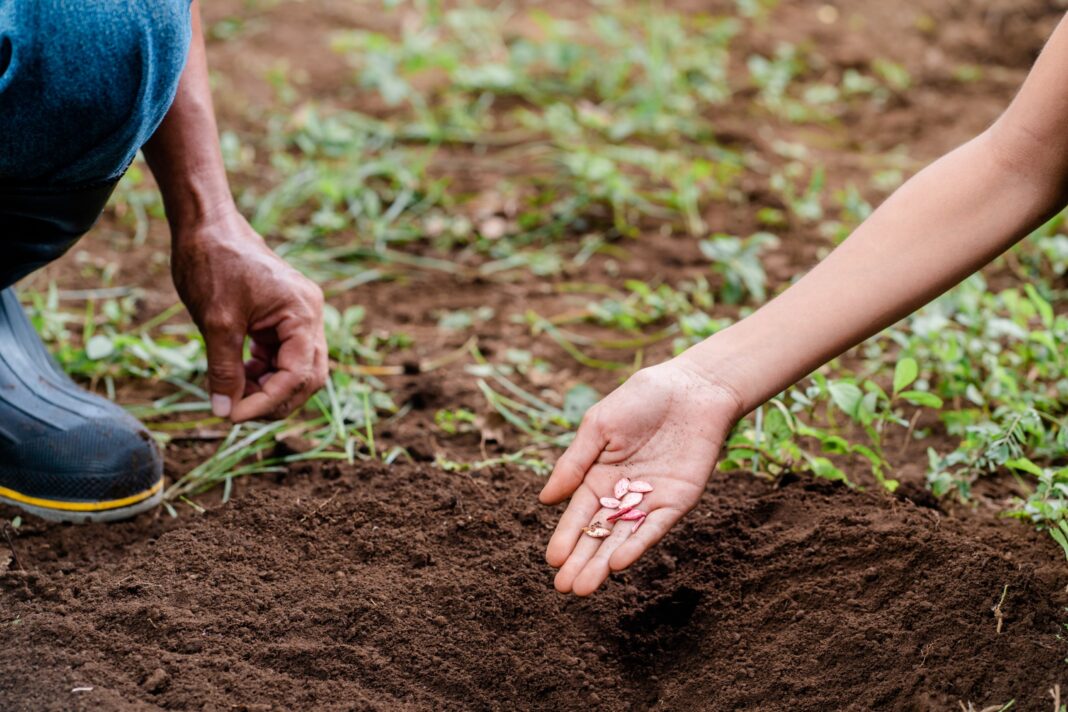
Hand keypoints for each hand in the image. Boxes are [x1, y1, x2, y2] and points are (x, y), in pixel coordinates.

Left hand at [171, 206, 327, 422]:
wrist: (206, 225)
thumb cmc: (213, 263)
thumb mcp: (216, 322)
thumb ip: (224, 369)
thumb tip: (224, 411)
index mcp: (303, 313)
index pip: (298, 374)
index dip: (268, 401)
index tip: (233, 416)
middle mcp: (310, 315)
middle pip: (308, 377)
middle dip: (275, 400)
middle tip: (236, 413)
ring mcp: (299, 317)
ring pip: (296, 370)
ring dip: (267, 388)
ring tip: (232, 393)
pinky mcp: (283, 318)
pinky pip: (282, 356)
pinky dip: (262, 372)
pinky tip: (237, 375)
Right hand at [539, 359, 743, 594]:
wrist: (691, 387)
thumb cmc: (641, 399)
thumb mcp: (598, 426)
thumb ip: (574, 462)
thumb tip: (544, 500)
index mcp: (599, 476)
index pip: (579, 514)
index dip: (566, 537)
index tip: (552, 560)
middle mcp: (624, 495)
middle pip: (599, 533)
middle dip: (582, 560)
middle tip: (564, 588)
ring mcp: (651, 500)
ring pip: (624, 538)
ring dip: (605, 563)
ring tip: (585, 587)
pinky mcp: (679, 500)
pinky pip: (656, 527)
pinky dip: (639, 544)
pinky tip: (620, 563)